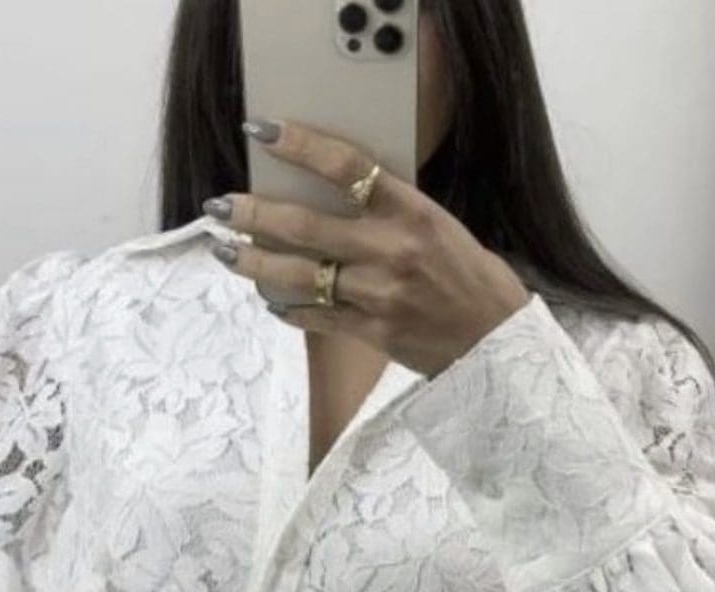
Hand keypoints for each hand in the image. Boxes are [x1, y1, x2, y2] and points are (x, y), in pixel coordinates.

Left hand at [204, 118, 530, 378]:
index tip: (260, 130)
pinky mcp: (373, 332)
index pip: (346, 167)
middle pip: (305, 226)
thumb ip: (387, 211)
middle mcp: (391, 250)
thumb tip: (330, 194)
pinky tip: (269, 299)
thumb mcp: (437, 225)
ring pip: (300, 276)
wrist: (495, 339)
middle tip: (219, 205)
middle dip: (252, 215)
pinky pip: (316, 317)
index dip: (299, 145)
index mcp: (412, 211)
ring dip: (253, 263)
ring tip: (224, 252)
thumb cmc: (468, 276)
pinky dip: (288, 308)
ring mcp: (378, 294)